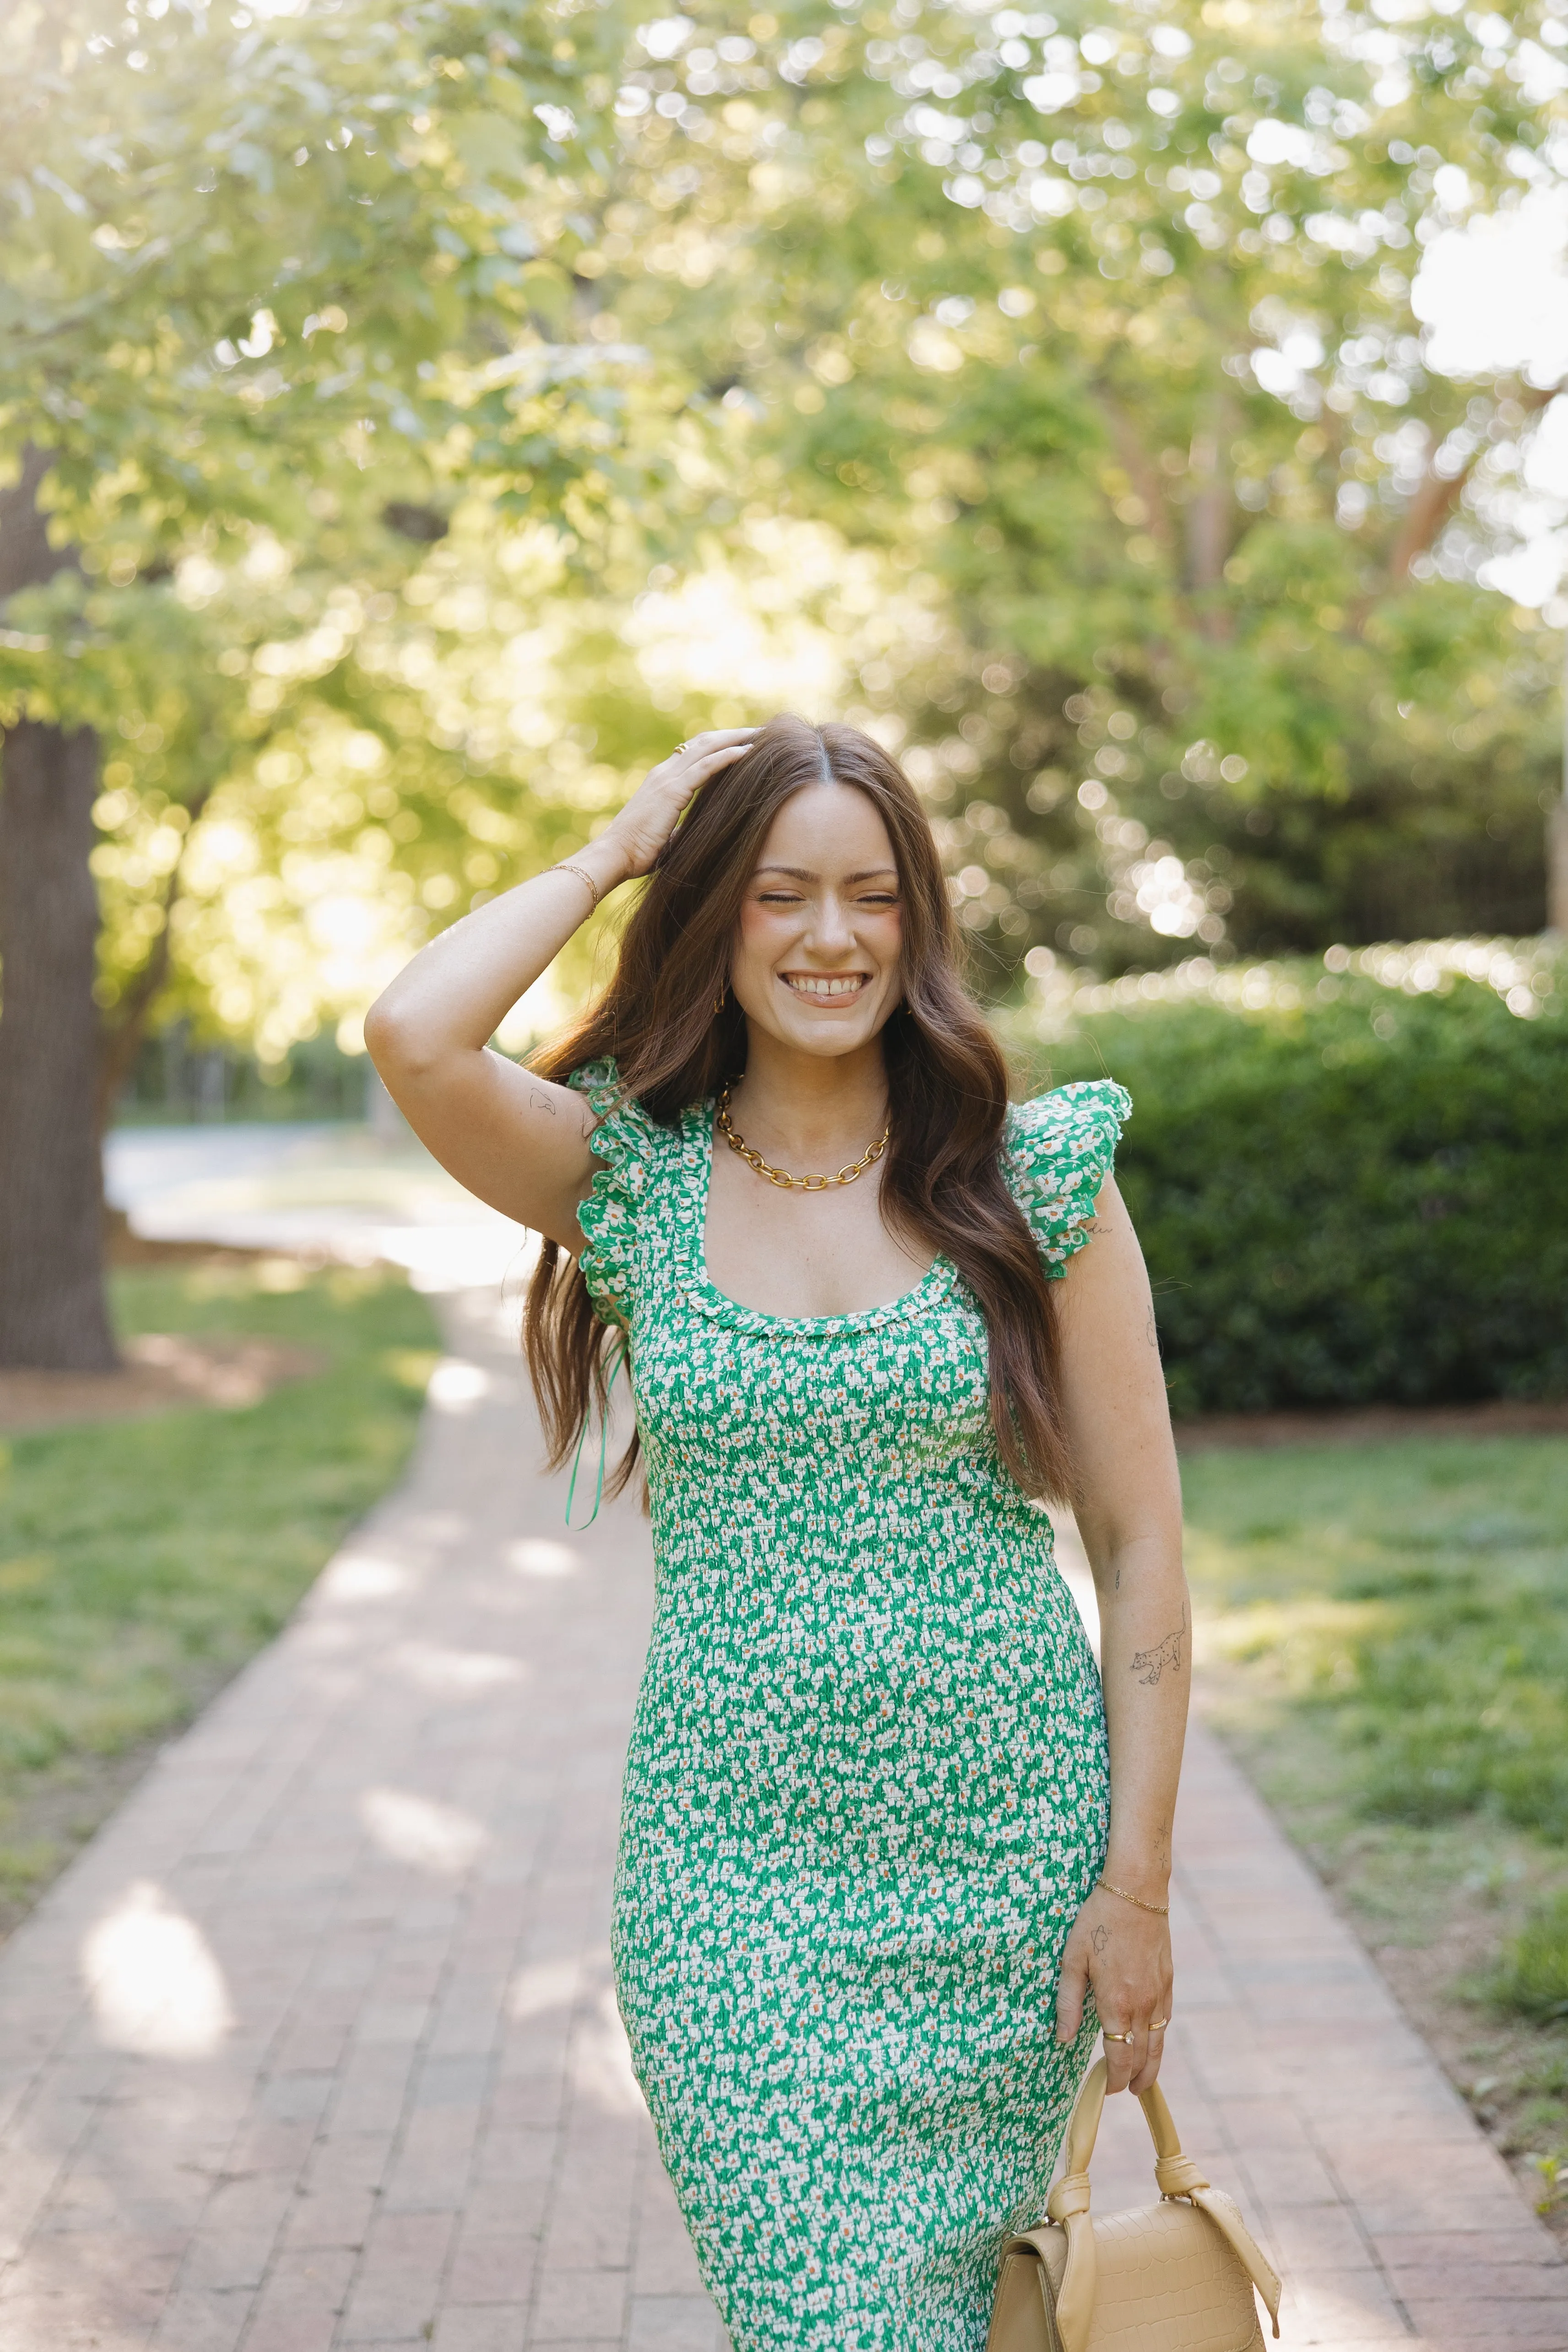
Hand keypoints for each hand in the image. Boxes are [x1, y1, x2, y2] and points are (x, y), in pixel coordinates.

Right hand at [600, 729, 758, 881]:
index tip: (742, 743)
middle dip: (731, 734)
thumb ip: (679, 829)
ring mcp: (666, 779)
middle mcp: (663, 773)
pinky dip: (727, 756)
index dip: (717, 745)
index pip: (693, 753)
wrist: (614, 856)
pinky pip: (705, 767)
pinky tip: (747, 751)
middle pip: (703, 742)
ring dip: (735, 738)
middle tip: (759, 732)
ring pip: (706, 747)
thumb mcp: (664, 836)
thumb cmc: (636, 853)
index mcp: (661, 781)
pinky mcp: (672, 791)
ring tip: (761, 735)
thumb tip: (691, 835)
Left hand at [1055, 1883, 1171, 2095]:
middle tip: (1126, 2093)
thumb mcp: (1072, 1959)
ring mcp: (1159, 1994)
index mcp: (1116, 2004)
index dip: (1115, 2079)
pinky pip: (1165, 2020)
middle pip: (1143, 2057)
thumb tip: (1061, 2039)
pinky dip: (1159, 2038)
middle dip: (1134, 2080)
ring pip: (1159, 2043)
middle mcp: (1142, 2005)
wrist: (1136, 1892)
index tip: (1107, 2090)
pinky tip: (1151, 2041)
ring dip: (1152, 2067)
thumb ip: (1067, 2003)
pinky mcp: (1168, 1982)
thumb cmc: (1098, 1921)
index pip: (1119, 2057)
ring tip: (1143, 2082)